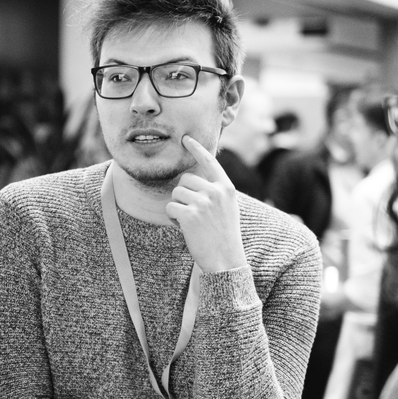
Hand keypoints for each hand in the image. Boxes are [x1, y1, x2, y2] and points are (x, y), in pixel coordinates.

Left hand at [165, 135, 247, 272]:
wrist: (226, 260)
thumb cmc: (224, 236)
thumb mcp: (228, 209)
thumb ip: (216, 192)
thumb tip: (193, 180)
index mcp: (226, 188)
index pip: (209, 162)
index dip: (196, 149)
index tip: (186, 138)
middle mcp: (215, 192)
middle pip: (185, 180)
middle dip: (183, 195)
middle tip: (193, 214)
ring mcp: (203, 203)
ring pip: (175, 194)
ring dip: (177, 207)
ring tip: (191, 222)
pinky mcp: (190, 215)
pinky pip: (170, 207)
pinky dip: (172, 218)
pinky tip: (184, 228)